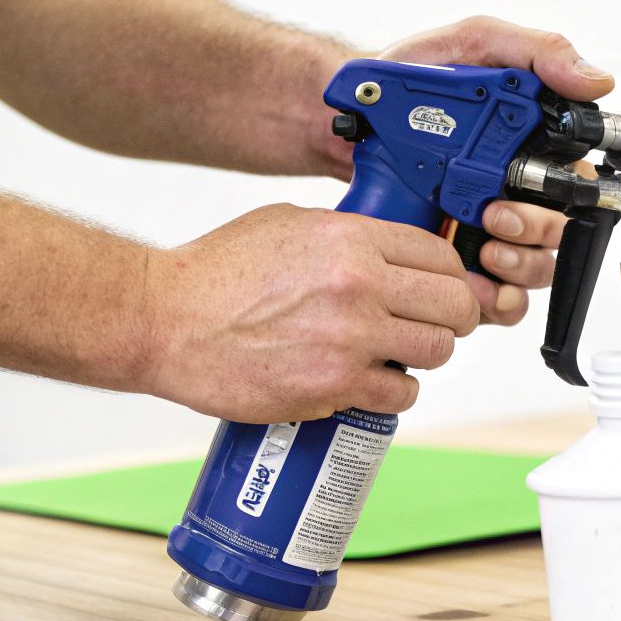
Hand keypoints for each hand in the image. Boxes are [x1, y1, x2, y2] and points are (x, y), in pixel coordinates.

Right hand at [141, 203, 480, 422]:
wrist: (167, 323)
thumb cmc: (216, 273)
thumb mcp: (287, 226)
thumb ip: (344, 236)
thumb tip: (387, 251)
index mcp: (349, 240)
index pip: (438, 254)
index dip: (448, 274)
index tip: (441, 288)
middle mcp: (358, 286)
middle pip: (453, 304)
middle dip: (450, 316)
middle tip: (432, 324)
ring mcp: (350, 340)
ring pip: (436, 351)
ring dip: (424, 354)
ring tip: (398, 353)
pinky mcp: (334, 388)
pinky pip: (400, 394)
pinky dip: (393, 392)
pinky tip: (372, 382)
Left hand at [322, 17, 616, 325]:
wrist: (361, 114)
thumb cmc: (417, 78)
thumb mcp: (478, 44)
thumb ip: (540, 53)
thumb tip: (596, 82)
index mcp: (536, 151)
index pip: (579, 188)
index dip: (565, 198)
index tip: (521, 192)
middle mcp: (522, 195)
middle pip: (559, 238)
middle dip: (533, 235)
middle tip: (494, 218)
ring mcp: (494, 233)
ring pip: (536, 273)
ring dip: (518, 267)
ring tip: (482, 246)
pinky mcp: (463, 263)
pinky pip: (498, 299)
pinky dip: (494, 298)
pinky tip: (470, 279)